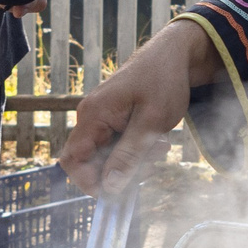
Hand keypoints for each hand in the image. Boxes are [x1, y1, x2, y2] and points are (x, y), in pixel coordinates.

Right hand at [62, 20, 207, 195]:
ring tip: (161, 147)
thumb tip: (110, 187)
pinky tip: (157, 141)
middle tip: (152, 164)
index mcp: (94, 115)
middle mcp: (91, 116)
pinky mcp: (114, 119)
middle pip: (91, 161)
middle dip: (120, 171)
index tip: (117, 192)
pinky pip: (117, 145)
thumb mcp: (152, 122)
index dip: (89, 182)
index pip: (73, 160)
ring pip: (108, 155)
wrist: (174, 54)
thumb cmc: (164, 81)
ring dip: (133, 160)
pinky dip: (136, 150)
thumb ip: (129, 155)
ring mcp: (102, 117)